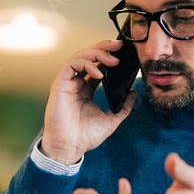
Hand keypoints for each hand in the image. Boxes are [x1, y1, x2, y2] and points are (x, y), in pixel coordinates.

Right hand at [40, 39, 135, 164]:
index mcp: (86, 89)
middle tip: (119, 46)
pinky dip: (86, 64)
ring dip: (97, 53)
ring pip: (79, 56)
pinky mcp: (60, 84)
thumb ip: (123, 107)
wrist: (69, 148)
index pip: (96, 65)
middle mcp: (76, 83)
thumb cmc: (84, 137)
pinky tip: (99, 73)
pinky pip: (71, 64)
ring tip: (112, 60)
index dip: (108, 56)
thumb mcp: (111, 120)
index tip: (123, 53)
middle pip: (88, 56)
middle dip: (103, 47)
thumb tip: (133, 94)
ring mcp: (67, 82)